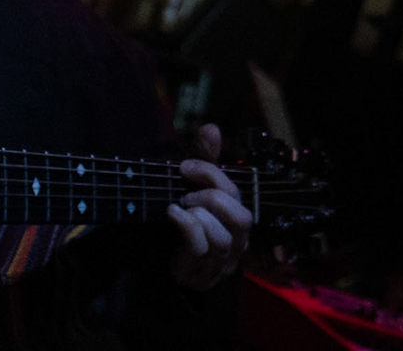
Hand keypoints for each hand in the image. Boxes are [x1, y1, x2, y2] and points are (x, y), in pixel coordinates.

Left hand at [166, 123, 252, 288]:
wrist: (162, 260)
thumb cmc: (186, 218)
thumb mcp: (193, 185)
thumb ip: (205, 160)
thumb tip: (212, 127)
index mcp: (236, 215)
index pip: (235, 193)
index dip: (211, 174)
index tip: (184, 167)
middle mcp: (237, 240)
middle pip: (241, 217)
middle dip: (210, 199)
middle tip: (186, 195)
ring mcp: (221, 260)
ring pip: (224, 238)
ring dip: (197, 216)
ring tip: (179, 209)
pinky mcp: (202, 274)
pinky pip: (201, 249)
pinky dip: (186, 227)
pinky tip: (172, 216)